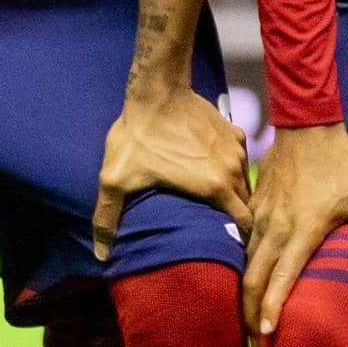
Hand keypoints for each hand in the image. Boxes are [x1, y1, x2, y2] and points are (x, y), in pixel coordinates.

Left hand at [94, 79, 246, 261]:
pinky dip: (231, 166)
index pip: (244, 225)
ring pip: (244, 180)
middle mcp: (233, 169)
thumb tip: (101, 256)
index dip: (239, 238)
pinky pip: (239, 157)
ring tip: (216, 199)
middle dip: (237, 217)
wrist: (156, 90)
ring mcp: (236, 148)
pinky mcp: (233, 130)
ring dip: (234, 190)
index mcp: (215, 187)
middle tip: (220, 226)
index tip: (229, 245)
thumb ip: (108, 218)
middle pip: (246, 204)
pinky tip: (212, 167)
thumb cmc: (137, 136)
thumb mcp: (116, 179)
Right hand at [239, 121, 347, 336]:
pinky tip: (248, 280)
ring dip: (244, 293)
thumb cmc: (341, 163)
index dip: (271, 308)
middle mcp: (275, 227)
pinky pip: (244, 243)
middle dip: (249, 313)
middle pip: (251, 278)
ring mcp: (261, 216)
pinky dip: (244, 267)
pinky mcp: (255, 206)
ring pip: (245, 263)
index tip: (269, 335)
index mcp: (302, 230)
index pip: (280, 278)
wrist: (308, 125)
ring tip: (250, 320)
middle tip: (256, 342)